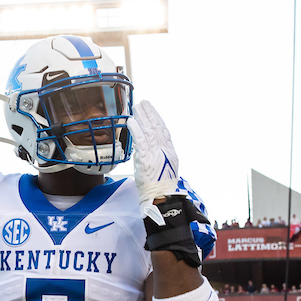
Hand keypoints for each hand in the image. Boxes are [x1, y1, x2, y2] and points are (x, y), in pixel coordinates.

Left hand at [128, 100, 180, 224]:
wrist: (160, 198)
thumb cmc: (157, 186)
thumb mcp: (159, 167)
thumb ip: (152, 155)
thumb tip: (142, 146)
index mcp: (169, 152)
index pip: (163, 131)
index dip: (157, 119)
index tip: (152, 110)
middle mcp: (164, 150)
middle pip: (157, 127)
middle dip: (150, 114)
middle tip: (144, 103)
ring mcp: (156, 154)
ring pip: (149, 131)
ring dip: (143, 117)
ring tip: (136, 107)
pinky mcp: (147, 159)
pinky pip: (141, 141)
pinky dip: (136, 130)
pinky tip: (131, 121)